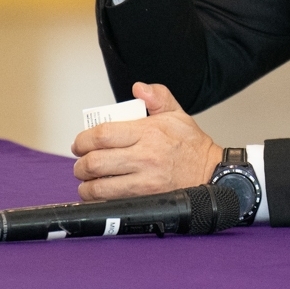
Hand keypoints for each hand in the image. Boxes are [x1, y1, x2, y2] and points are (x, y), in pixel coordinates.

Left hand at [71, 82, 222, 201]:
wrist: (210, 173)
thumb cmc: (191, 146)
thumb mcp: (177, 114)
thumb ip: (157, 97)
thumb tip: (138, 87)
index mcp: (148, 132)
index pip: (103, 134)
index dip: (83, 140)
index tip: (79, 144)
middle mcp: (144, 156)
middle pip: (96, 162)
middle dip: (80, 164)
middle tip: (80, 164)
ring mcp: (145, 180)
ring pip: (100, 186)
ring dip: (86, 185)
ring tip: (86, 181)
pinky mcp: (146, 198)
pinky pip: (112, 201)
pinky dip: (99, 199)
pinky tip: (98, 194)